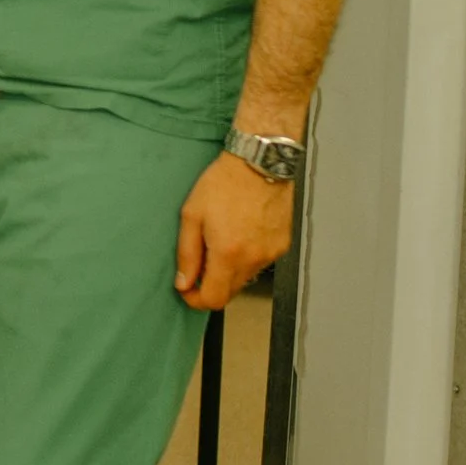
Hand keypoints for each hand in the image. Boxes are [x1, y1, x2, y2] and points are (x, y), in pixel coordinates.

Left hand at [175, 151, 292, 309]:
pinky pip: (260, 263)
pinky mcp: (282, 245)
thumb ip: (187, 254)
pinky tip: (239, 234)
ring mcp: (271, 253)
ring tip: (220, 240)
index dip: (196, 300)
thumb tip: (183, 283)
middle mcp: (254, 259)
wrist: (258, 164)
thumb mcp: (192, 215)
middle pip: (231, 292)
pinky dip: (246, 258)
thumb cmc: (224, 184)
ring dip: (229, 270)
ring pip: (246, 278)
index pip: (215, 299)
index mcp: (228, 253)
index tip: (187, 289)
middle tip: (199, 262)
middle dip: (211, 284)